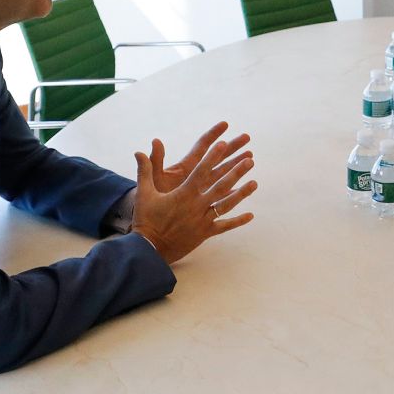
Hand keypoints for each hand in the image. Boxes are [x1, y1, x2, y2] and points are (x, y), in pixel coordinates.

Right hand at [131, 126, 256, 263]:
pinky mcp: (205, 233)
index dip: (213, 156)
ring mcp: (203, 220)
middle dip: (236, 171)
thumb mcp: (144, 193)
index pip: (201, 170)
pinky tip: (250, 216)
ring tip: (255, 183)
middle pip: (221, 185)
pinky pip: (224, 226)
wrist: (149, 249)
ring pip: (226, 204)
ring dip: (242, 193)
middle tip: (249, 159)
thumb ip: (145, 171)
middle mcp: (196, 205)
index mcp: (184, 193)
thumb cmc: (146, 219)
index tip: (224, 144)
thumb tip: (138, 151)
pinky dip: (237, 221)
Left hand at [149, 121, 248, 193]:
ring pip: (224, 175)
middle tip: (247, 137)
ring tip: (250, 158)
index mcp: (186, 166)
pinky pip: (223, 197)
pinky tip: (244, 189)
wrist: (154, 222)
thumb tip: (155, 140)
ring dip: (237, 167)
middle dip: (232, 147)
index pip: (202, 146)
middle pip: (218, 157)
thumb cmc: (153, 197)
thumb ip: (156, 161)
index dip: (212, 134)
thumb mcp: (155, 178)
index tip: (225, 124)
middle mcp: (197, 174)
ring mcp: (203, 188)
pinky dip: (234, 193)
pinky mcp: (206, 203)